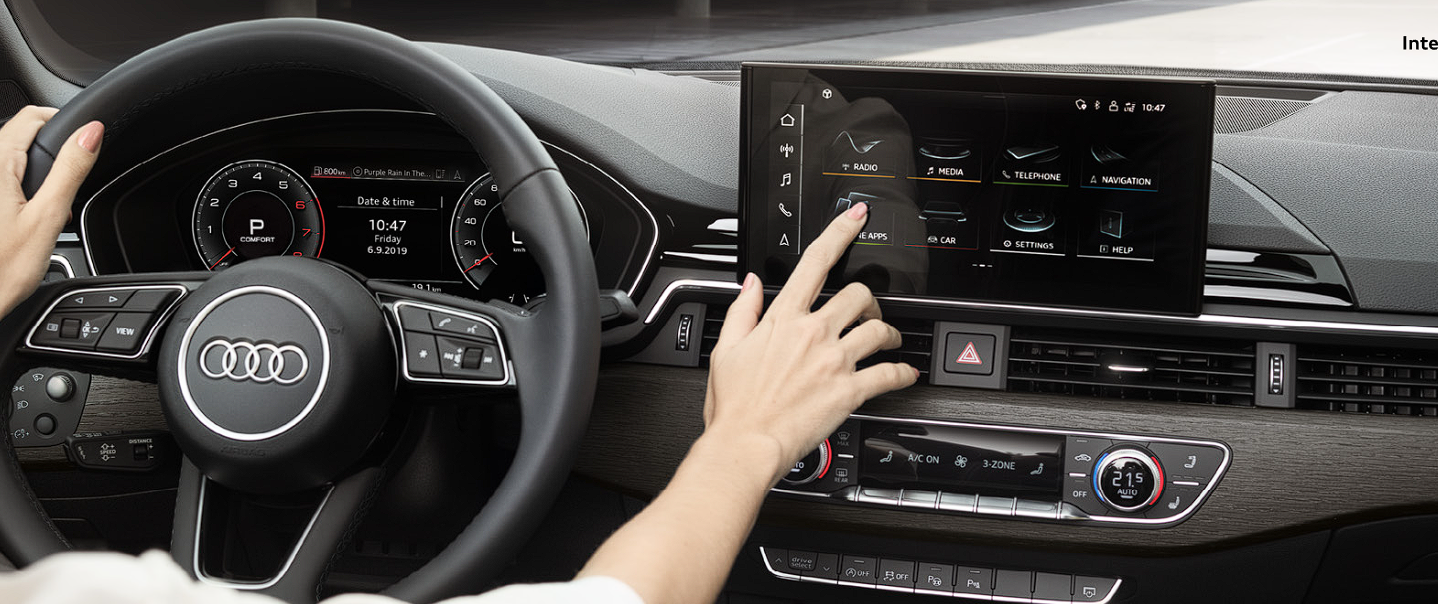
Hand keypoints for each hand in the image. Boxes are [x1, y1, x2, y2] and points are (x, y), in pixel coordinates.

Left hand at [0, 107, 103, 317]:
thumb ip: (70, 170)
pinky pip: (6, 183)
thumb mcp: (47, 217)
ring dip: (38, 176)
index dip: (64, 123)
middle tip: (70, 186)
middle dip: (52, 155)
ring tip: (50, 210)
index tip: (87, 141)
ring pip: (14, 161)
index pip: (32, 116)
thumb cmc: (2, 268)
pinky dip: (22, 192)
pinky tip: (27, 221)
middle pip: (22, 137)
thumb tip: (92, 132)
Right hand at [703, 202, 918, 482]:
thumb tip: (751, 283)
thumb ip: (743, 310)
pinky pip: (887, 374)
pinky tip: (905, 375)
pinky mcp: (848, 390)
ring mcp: (833, 360)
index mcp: (783, 319)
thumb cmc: (733, 406)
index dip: (839, 232)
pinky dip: (902, 373)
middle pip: (858, 295)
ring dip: (891, 334)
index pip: (815, 262)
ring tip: (892, 341)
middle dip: (870, 301)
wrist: (744, 444)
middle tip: (871, 314)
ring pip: (878, 330)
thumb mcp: (726, 349)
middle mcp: (813, 333)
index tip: (856, 217)